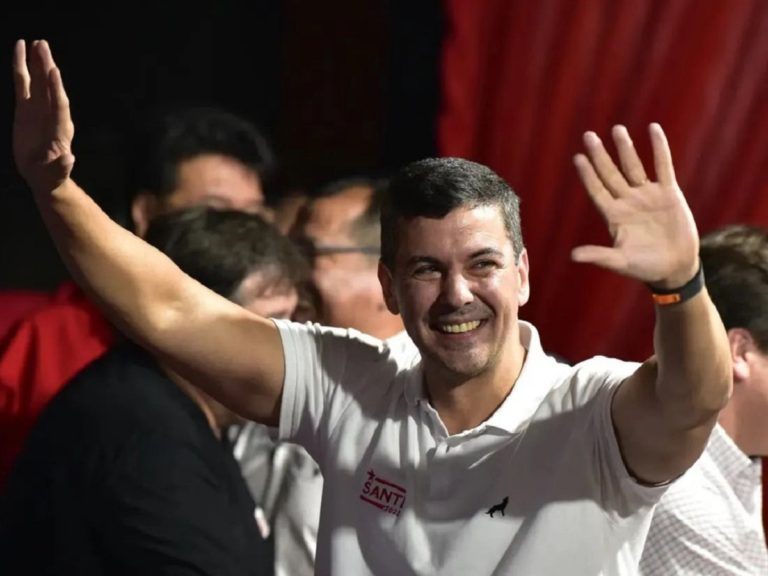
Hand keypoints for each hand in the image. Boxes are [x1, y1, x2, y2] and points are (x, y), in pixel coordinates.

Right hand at [12, 39, 74, 194]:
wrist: (43, 174)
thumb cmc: (51, 175)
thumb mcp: (56, 173)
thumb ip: (62, 165)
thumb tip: (69, 158)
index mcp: (60, 129)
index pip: (59, 105)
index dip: (56, 89)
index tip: (54, 71)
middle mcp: (51, 114)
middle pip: (49, 87)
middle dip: (46, 67)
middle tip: (43, 45)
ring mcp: (38, 109)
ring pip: (37, 81)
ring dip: (37, 62)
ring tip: (36, 43)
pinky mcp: (25, 108)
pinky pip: (22, 83)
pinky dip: (21, 67)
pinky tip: (19, 50)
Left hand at [572, 123, 698, 287]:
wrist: (675, 268)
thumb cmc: (645, 267)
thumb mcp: (620, 262)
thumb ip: (599, 256)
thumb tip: (573, 256)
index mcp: (614, 216)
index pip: (597, 190)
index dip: (588, 175)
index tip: (578, 158)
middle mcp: (628, 202)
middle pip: (610, 173)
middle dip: (600, 155)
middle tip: (588, 136)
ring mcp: (647, 196)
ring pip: (633, 166)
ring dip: (625, 148)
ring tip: (617, 129)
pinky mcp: (669, 193)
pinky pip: (663, 166)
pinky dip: (659, 148)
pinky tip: (653, 129)